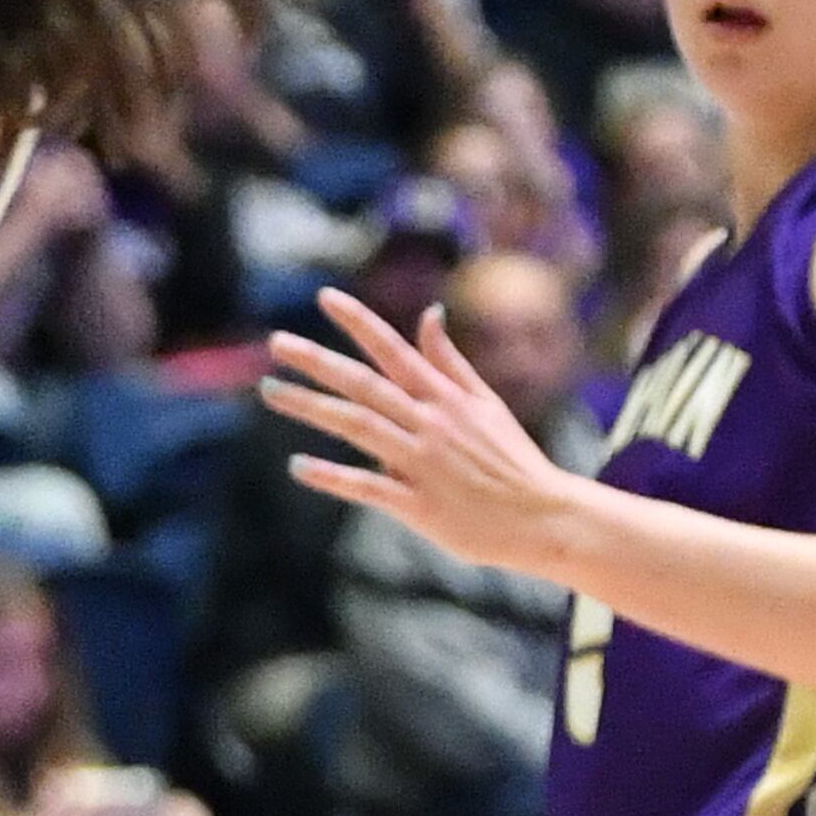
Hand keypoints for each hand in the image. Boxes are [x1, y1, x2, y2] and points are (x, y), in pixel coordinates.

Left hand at [263, 290, 588, 579]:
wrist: (545, 518)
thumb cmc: (513, 460)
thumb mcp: (487, 403)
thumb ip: (450, 362)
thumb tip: (429, 313)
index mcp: (446, 398)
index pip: (395, 350)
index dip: (359, 322)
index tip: (324, 298)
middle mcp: (431, 423)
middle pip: (365, 384)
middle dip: (318, 361)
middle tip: (275, 343)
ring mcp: (423, 463)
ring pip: (359, 426)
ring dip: (311, 407)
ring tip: (270, 391)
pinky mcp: (420, 505)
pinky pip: (368, 487)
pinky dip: (332, 476)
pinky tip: (298, 466)